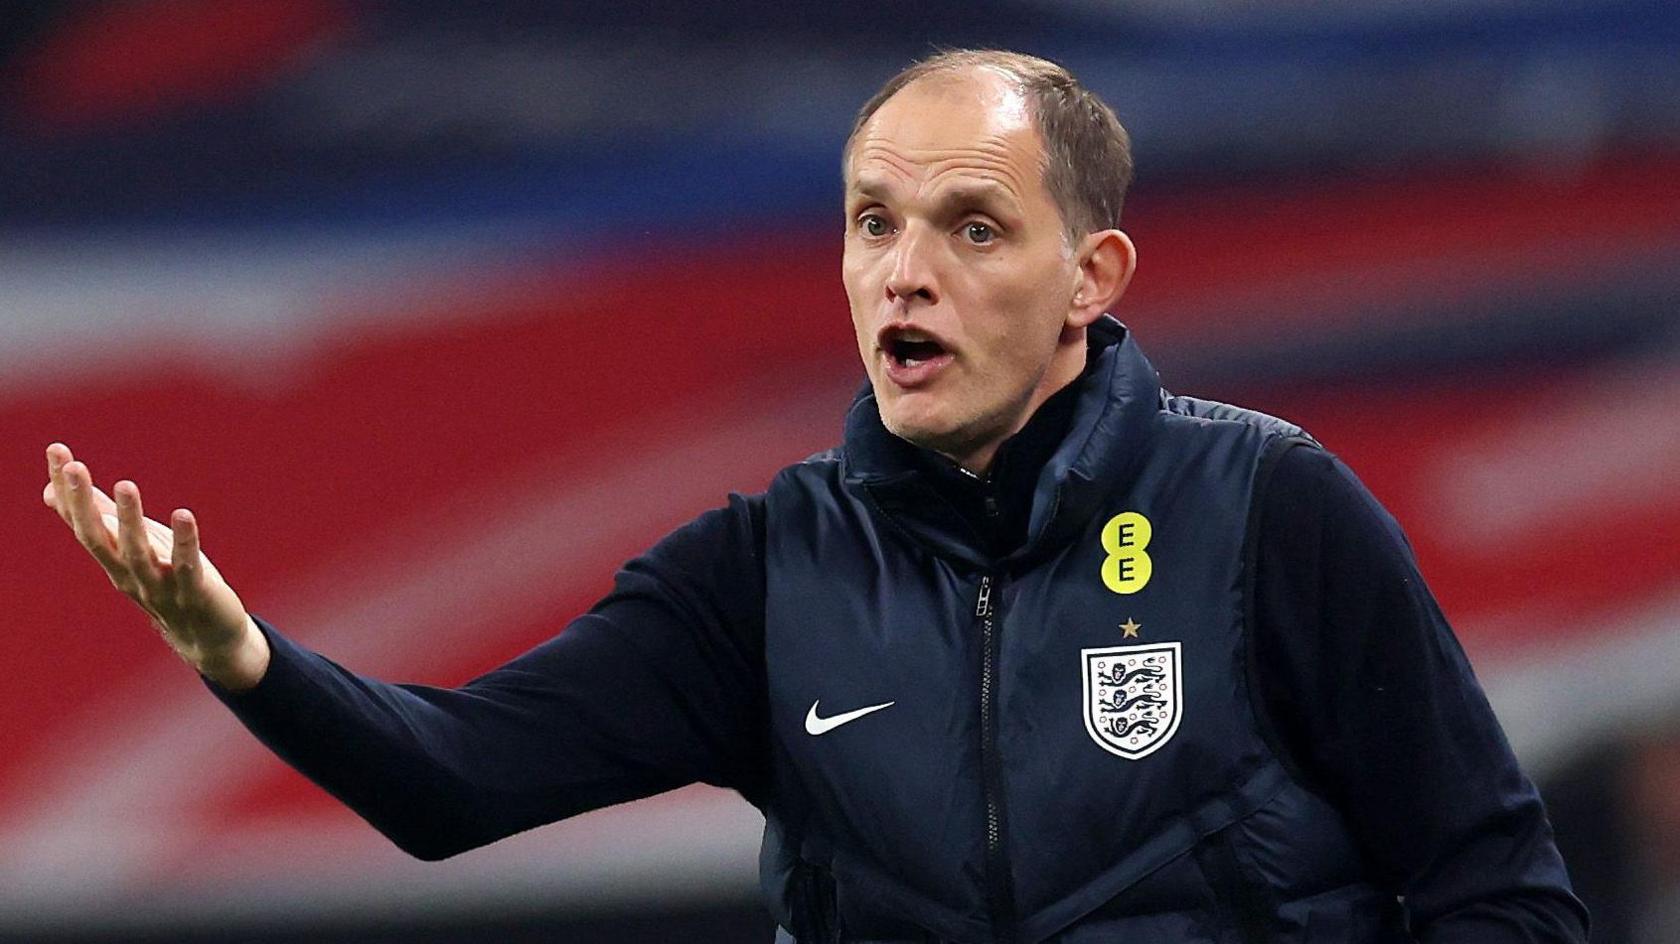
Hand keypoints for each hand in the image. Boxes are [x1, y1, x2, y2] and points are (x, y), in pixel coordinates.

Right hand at [42, 443, 269, 689]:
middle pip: (99, 539)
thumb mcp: (131, 546)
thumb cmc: (167, 581)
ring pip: (138, 554)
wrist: (206, 635)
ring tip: (124, 486)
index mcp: (112, 560)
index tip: (57, 451)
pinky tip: (183, 515)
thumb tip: (50, 490)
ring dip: (130, 520)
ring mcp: (159, 586)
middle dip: (84, 503)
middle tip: (75, 466)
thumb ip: (99, 519)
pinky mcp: (194, 592)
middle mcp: (128, 574)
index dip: (68, 490)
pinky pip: (186, 566)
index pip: (81, 523)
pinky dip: (184, 542)